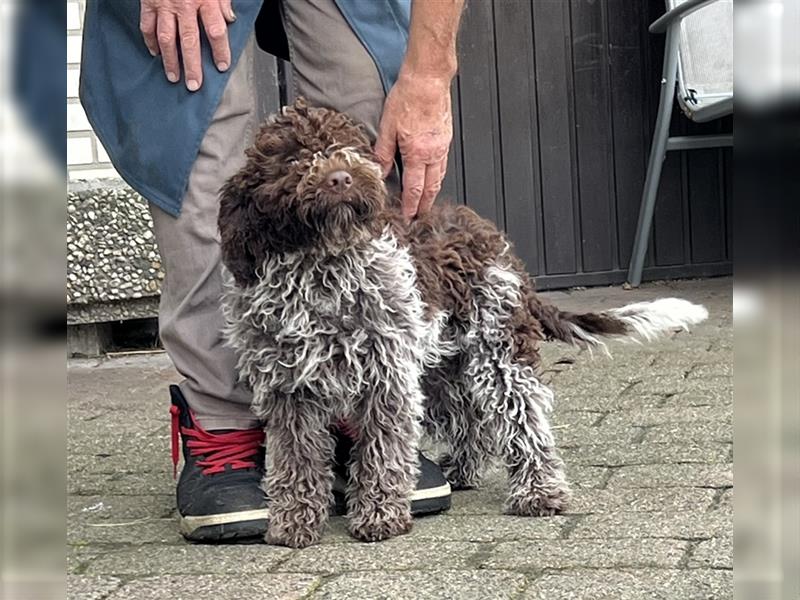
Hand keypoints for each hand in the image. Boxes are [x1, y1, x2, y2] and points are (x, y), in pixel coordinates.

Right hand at [140, 0, 235, 90]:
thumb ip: (223, 0)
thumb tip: (229, 19)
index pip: (216, 31)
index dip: (221, 51)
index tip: (222, 66)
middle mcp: (184, 4)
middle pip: (189, 41)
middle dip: (192, 66)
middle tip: (194, 85)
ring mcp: (164, 4)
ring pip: (166, 38)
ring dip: (170, 60)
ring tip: (173, 77)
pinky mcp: (148, 1)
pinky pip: (147, 25)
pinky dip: (150, 41)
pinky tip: (155, 53)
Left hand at [374, 72, 452, 220]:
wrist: (429, 78)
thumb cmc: (409, 96)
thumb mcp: (388, 126)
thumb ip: (383, 152)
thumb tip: (380, 171)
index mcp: (417, 153)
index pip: (414, 188)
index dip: (410, 205)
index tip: (407, 216)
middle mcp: (433, 153)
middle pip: (431, 188)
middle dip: (425, 206)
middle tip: (420, 218)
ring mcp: (442, 146)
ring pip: (439, 177)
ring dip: (433, 193)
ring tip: (427, 203)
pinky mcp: (446, 137)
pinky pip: (443, 164)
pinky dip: (438, 176)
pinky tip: (433, 176)